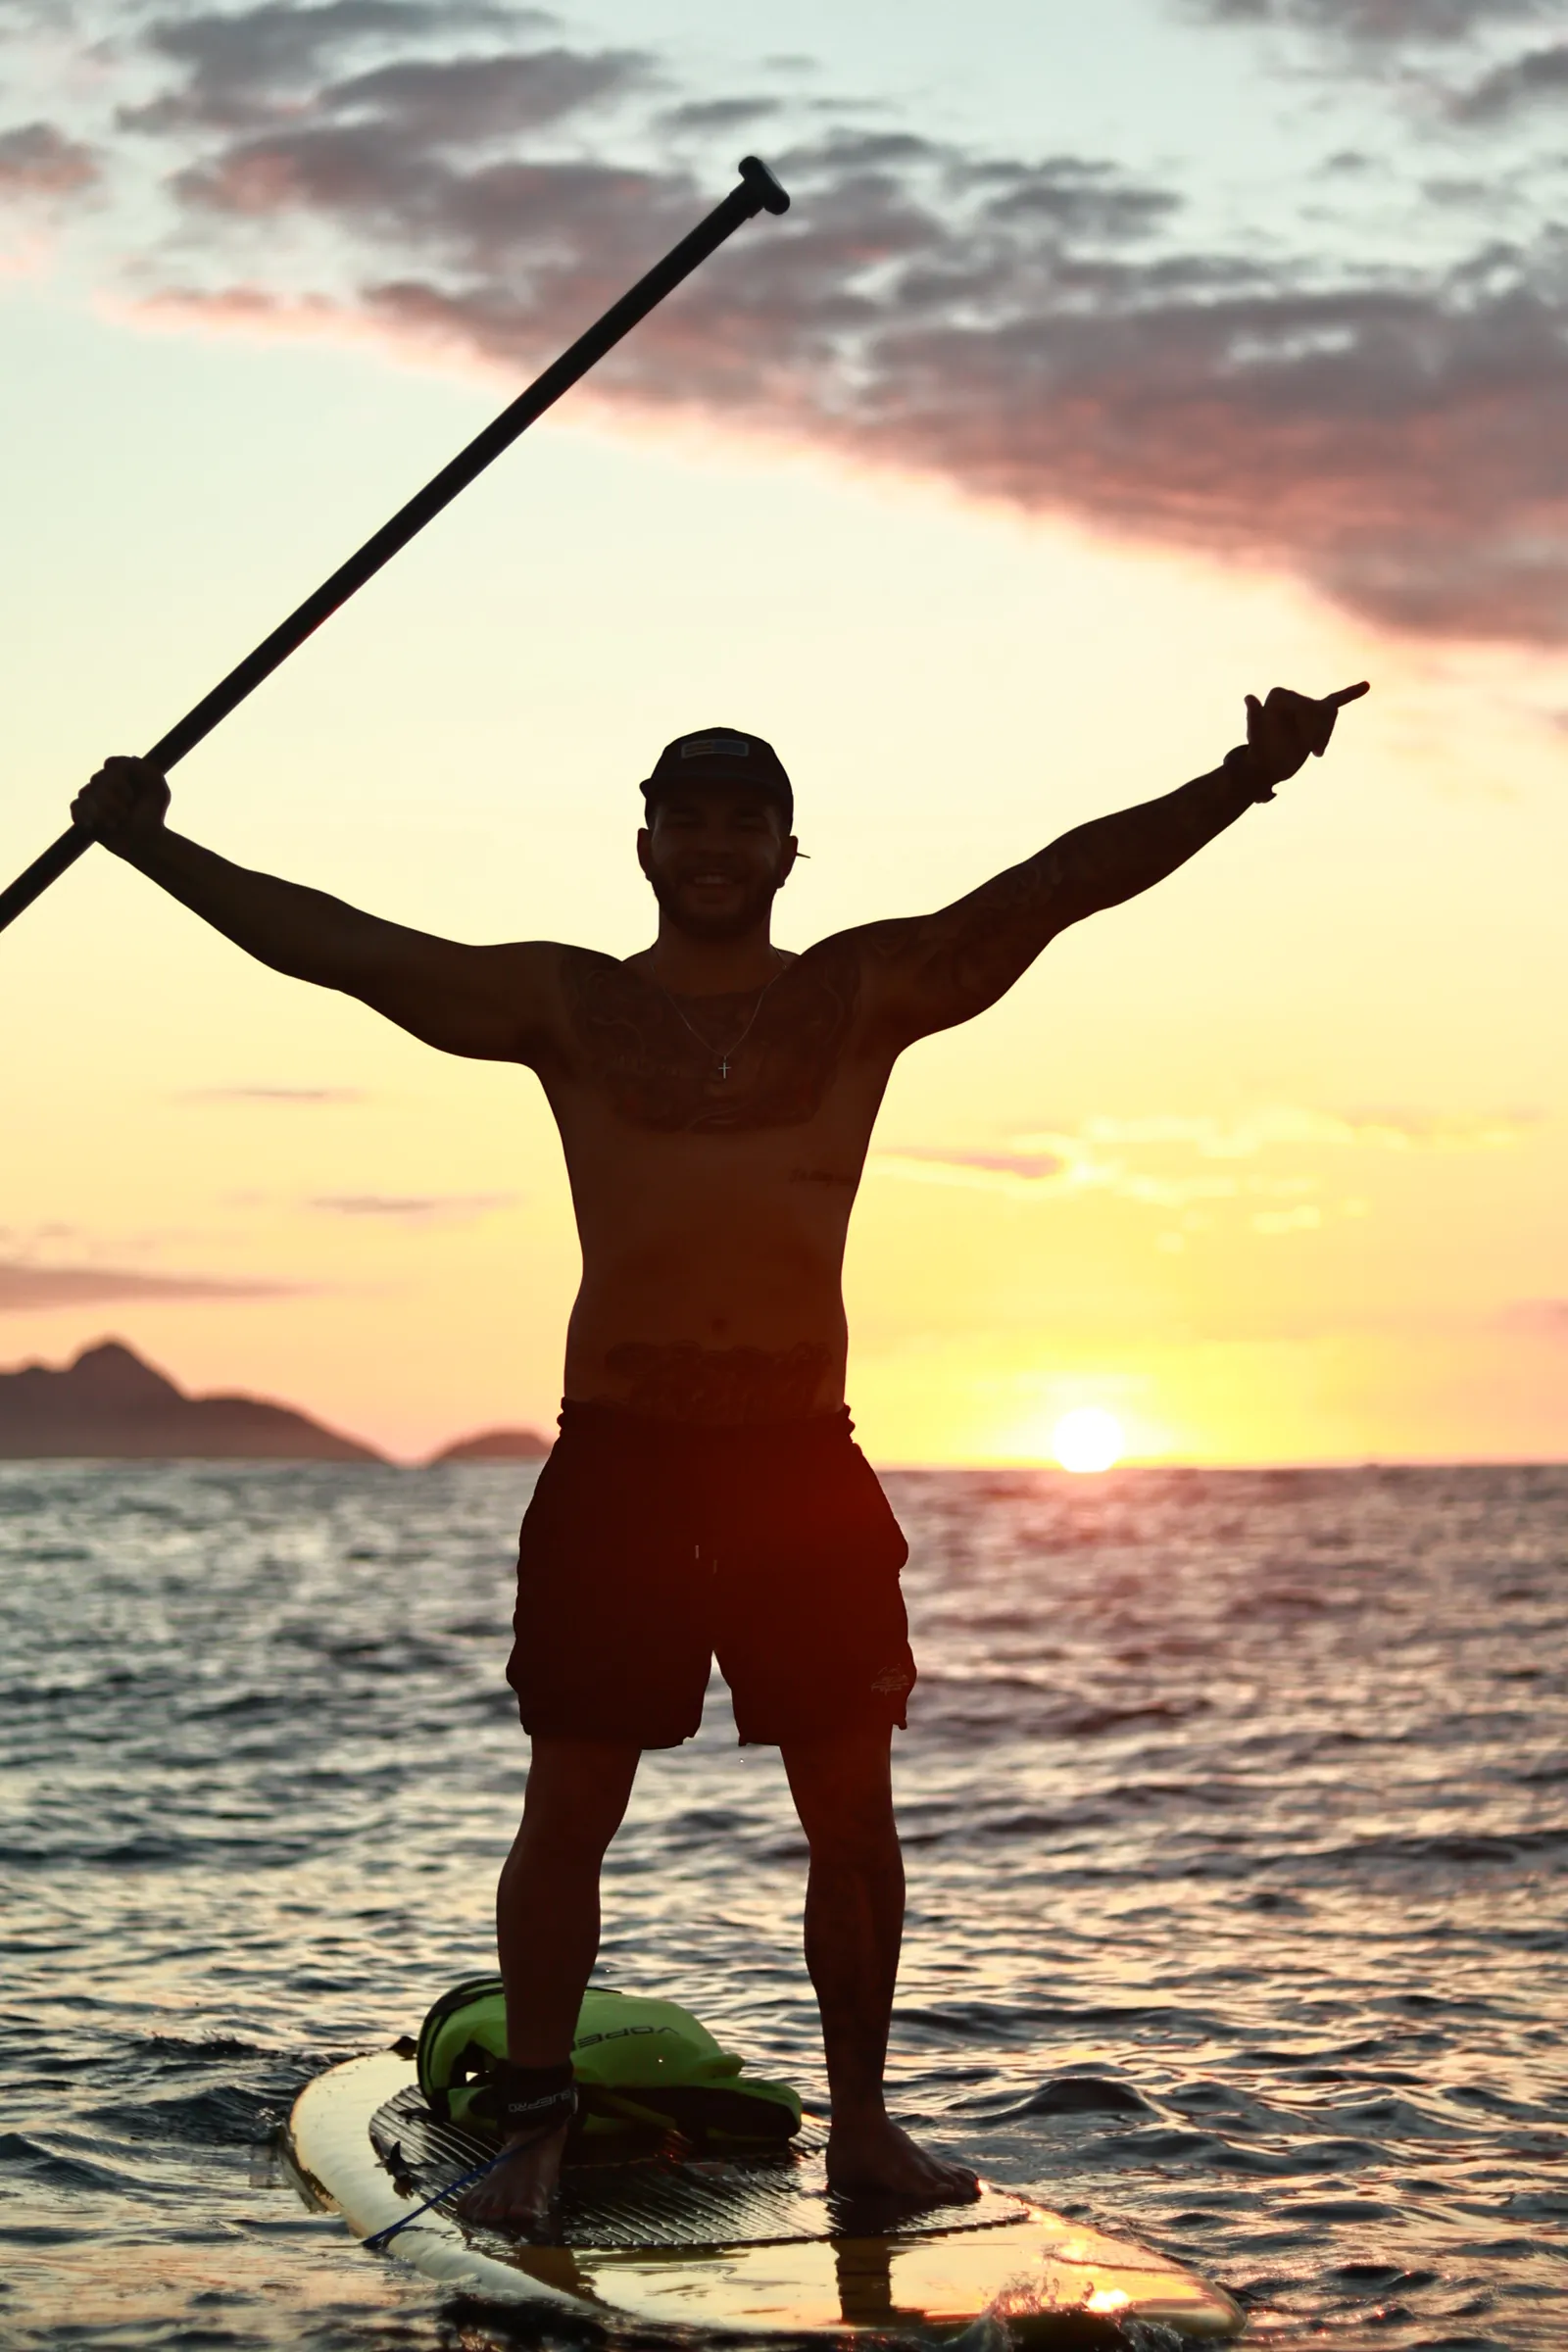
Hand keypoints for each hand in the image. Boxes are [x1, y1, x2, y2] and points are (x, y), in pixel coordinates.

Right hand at [72, 756, 170, 853]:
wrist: (145, 841)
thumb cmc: (152, 814)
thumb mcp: (157, 789)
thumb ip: (147, 770)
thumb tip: (130, 758)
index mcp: (119, 771)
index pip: (112, 764)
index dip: (123, 780)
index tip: (134, 795)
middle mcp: (102, 780)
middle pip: (99, 779)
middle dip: (117, 799)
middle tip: (126, 812)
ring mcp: (90, 796)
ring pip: (86, 792)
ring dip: (107, 811)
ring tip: (118, 821)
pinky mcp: (81, 813)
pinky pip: (76, 807)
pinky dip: (90, 817)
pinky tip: (105, 826)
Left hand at [1230, 681, 1368, 798]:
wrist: (1267, 766)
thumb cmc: (1260, 751)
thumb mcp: (1257, 737)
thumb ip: (1255, 717)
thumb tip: (1249, 697)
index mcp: (1279, 695)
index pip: (1309, 706)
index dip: (1310, 726)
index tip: (1298, 741)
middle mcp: (1292, 696)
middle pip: (1321, 709)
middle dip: (1320, 732)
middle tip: (1307, 751)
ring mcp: (1305, 706)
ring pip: (1330, 714)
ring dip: (1325, 735)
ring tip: (1314, 751)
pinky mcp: (1315, 716)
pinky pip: (1337, 701)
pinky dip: (1351, 693)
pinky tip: (1366, 686)